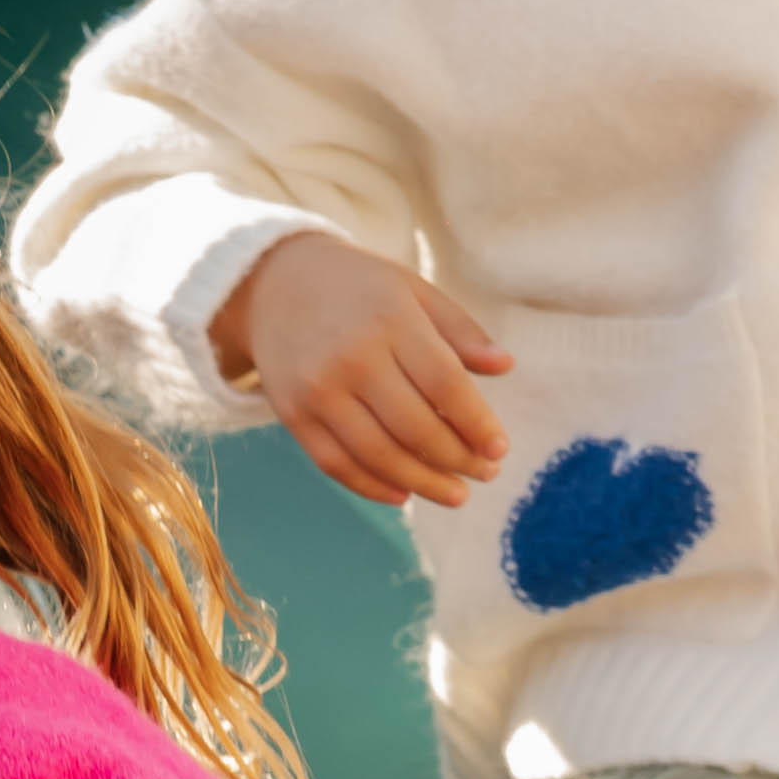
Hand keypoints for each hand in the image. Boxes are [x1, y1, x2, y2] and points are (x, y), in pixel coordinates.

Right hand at [220, 228, 511, 510]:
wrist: (273, 284)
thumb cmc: (359, 289)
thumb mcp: (412, 290)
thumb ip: (459, 329)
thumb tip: (505, 366)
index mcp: (390, 320)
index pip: (445, 384)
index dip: (477, 424)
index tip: (499, 448)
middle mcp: (352, 357)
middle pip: (415, 427)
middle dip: (458, 460)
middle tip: (486, 473)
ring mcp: (318, 390)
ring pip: (379, 455)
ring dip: (424, 483)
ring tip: (456, 494)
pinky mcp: (293, 415)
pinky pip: (337, 464)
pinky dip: (372, 487)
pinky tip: (404, 493)